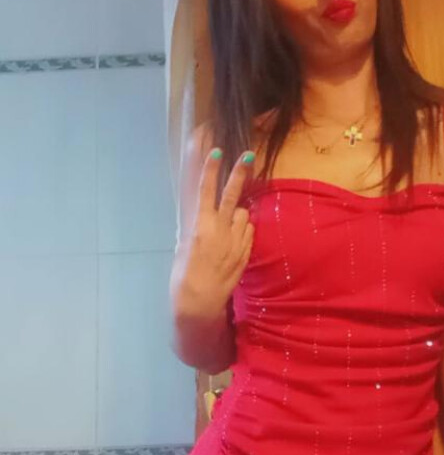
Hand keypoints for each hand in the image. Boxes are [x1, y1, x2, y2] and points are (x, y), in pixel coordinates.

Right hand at [173, 146, 255, 319]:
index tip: (217, 151)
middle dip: (240, 173)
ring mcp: (236, 241)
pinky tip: (235, 238)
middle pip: (232, 195)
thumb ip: (192, 225)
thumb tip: (197, 209)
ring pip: (243, 214)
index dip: (210, 170)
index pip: (206, 191)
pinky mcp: (245, 252)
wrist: (200, 303)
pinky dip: (243, 229)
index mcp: (200, 227)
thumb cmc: (183, 276)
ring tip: (228, 226)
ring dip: (238, 214)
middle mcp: (220, 231)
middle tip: (249, 155)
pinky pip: (248, 231)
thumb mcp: (183, 246)